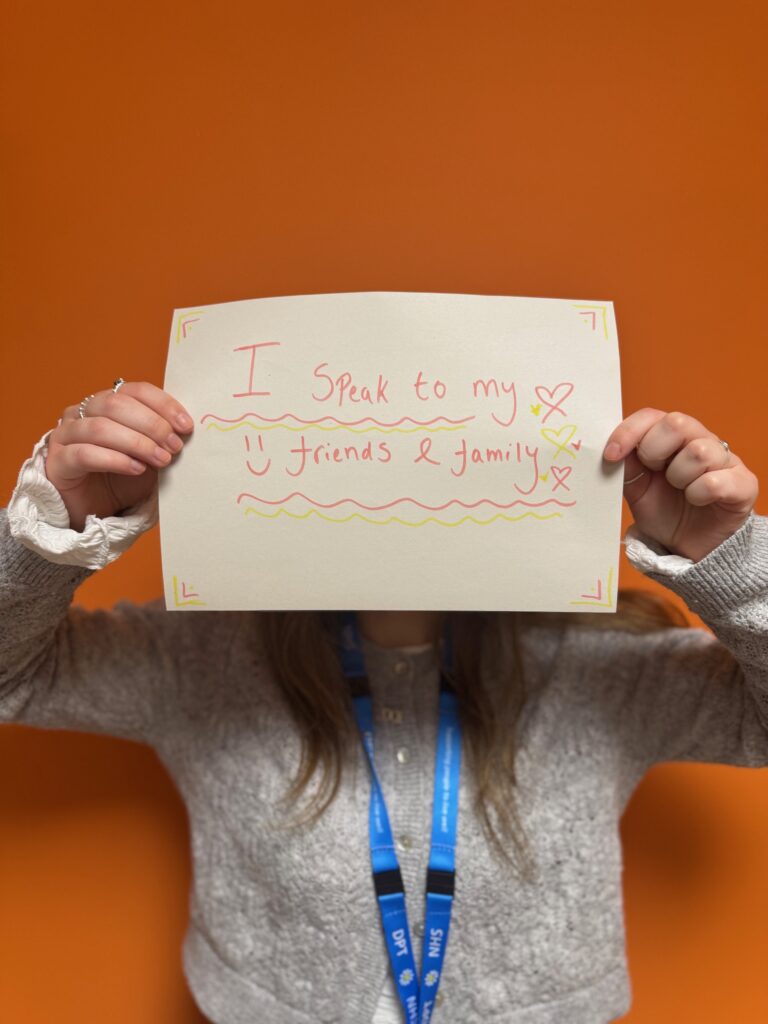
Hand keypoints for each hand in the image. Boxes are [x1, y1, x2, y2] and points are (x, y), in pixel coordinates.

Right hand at [45, 381, 193, 531]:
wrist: (95, 511)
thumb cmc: (122, 479)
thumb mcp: (149, 456)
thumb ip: (162, 440)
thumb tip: (186, 431)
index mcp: (105, 403)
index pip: (134, 390)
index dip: (162, 404)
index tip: (185, 425)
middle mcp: (81, 413)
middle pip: (116, 405)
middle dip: (152, 425)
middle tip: (175, 446)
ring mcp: (65, 435)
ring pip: (100, 428)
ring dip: (137, 443)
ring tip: (161, 459)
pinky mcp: (58, 461)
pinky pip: (85, 454)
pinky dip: (115, 460)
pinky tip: (137, 469)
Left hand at [603, 409, 758, 561]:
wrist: (689, 550)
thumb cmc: (666, 514)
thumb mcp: (637, 491)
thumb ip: (627, 469)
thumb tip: (614, 450)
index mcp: (672, 439)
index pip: (652, 416)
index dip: (629, 431)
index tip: (611, 455)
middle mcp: (700, 441)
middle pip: (677, 423)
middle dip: (654, 451)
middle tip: (654, 473)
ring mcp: (725, 461)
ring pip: (699, 451)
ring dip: (679, 476)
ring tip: (680, 490)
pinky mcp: (743, 483)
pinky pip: (716, 481)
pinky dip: (698, 494)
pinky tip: (698, 502)